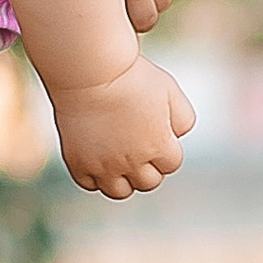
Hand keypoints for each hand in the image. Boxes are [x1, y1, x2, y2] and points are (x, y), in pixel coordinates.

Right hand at [52, 56, 196, 199]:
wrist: (89, 70)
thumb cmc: (131, 76)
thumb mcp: (170, 90)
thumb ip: (184, 118)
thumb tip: (178, 137)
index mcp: (159, 146)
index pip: (171, 164)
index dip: (165, 149)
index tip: (154, 133)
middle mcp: (133, 162)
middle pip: (148, 183)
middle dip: (147, 166)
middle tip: (136, 145)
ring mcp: (104, 166)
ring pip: (120, 192)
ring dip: (123, 179)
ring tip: (118, 158)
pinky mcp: (79, 163)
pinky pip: (90, 184)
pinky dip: (95, 176)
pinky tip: (97, 157)